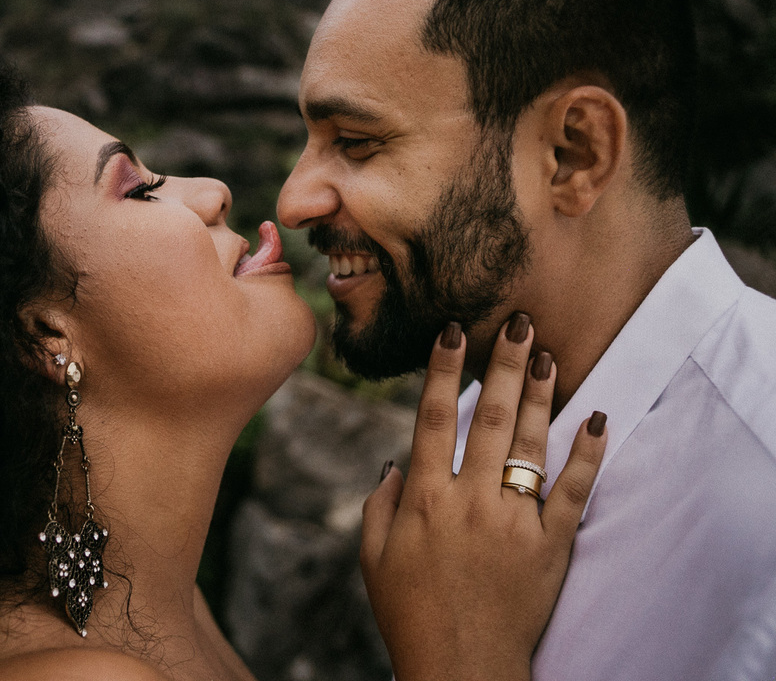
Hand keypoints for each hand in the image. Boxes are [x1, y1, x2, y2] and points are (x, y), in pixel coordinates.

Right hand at [359, 314, 607, 680]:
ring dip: (541, 396)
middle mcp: (470, 502)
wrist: (462, 669)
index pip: (434, 419)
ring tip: (550, 355)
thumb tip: (395, 463)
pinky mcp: (550, 546)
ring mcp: (514, 523)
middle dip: (505, 366)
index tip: (453, 332)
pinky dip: (588, 454)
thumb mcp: (372, 559)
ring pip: (532, 445)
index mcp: (424, 500)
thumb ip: (379, 505)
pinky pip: (574, 492)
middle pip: (491, 419)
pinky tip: (597, 418)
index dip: (443, 372)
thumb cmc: (409, 615)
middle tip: (519, 323)